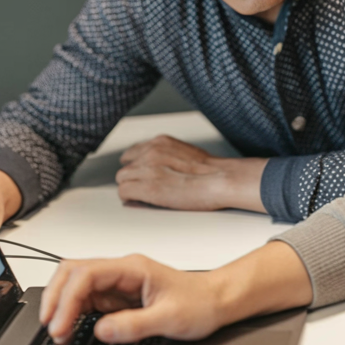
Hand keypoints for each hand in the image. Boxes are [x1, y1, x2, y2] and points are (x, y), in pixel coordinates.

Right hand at [39, 242, 312, 344]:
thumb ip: (134, 325)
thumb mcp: (170, 319)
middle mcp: (121, 271)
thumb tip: (100, 330)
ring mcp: (118, 282)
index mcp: (133, 268)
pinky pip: (87, 299)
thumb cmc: (200, 304)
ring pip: (76, 284)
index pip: (86, 273)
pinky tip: (71, 328)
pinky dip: (73, 312)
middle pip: (73, 272)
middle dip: (55, 297)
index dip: (67, 299)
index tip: (59, 325)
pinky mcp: (118, 296)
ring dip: (62, 305)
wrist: (217, 301)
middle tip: (50, 327)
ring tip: (58, 333)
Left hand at [116, 136, 265, 212]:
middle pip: (126, 166)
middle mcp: (151, 152)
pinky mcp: (148, 187)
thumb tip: (161, 166)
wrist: (222, 179)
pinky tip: (143, 201)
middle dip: (133, 178)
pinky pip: (124, 192)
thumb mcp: (186, 152)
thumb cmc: (213, 171)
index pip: (134, 152)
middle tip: (144, 188)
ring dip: (131, 188)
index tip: (140, 174)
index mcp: (161, 142)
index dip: (136, 166)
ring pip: (122, 178)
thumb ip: (168, 155)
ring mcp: (148, 168)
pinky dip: (130, 198)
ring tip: (145, 196)